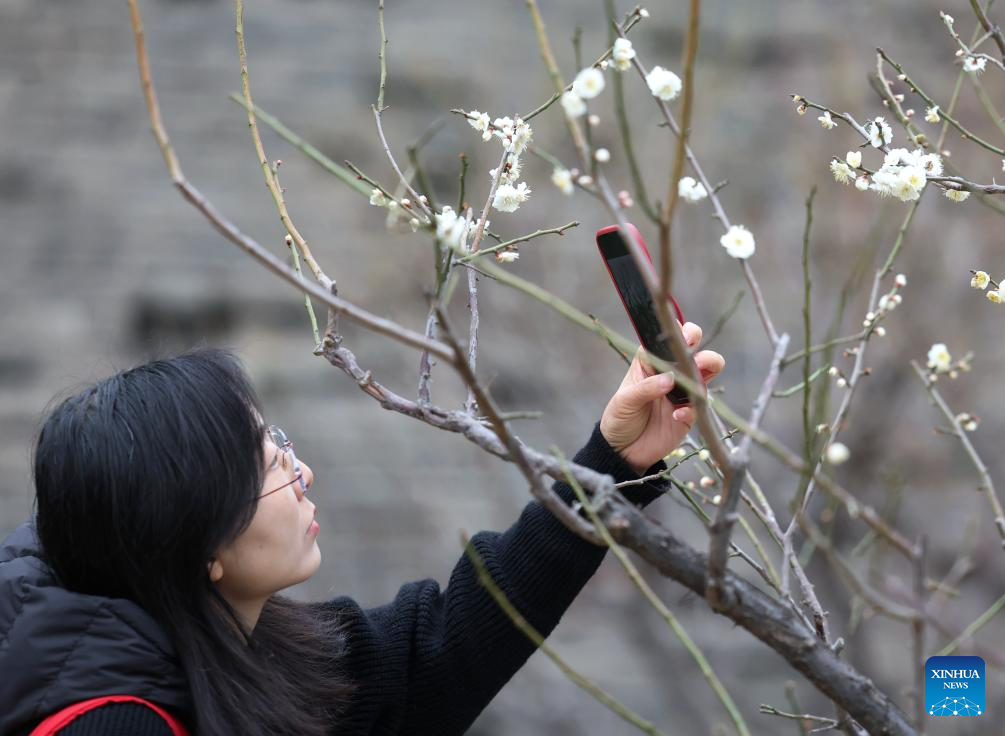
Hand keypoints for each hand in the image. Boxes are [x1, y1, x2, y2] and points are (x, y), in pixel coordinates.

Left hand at [600, 322, 724, 473]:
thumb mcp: (625, 401)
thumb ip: (646, 388)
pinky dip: (691, 409)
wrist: (622, 450)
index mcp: (651, 363)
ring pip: (705, 375)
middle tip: (696, 357)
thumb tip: (669, 379)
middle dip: (701, 350)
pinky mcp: (688, 415)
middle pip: (694, 353)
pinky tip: (677, 415)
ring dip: (707, 370)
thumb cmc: (620, 418)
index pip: (668, 342)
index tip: (685, 336)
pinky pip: (699, 407)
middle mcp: (670, 374)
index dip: (679, 334)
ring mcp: (681, 394)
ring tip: (698, 374)